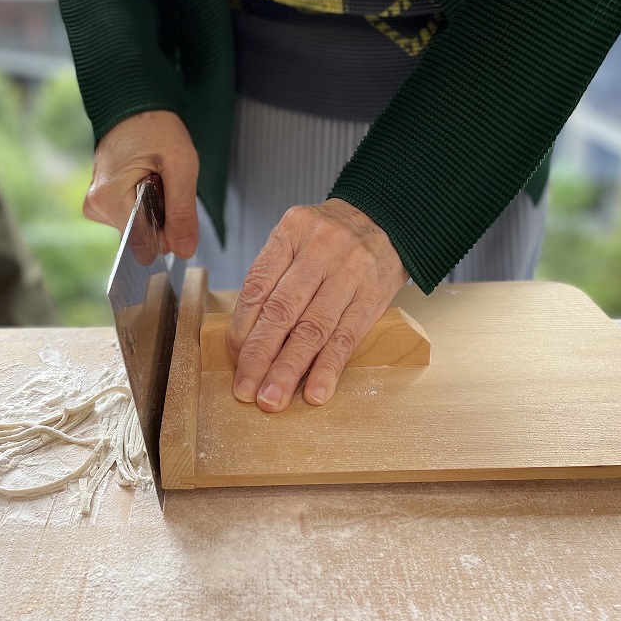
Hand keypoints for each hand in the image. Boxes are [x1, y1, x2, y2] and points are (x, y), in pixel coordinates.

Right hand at [86, 110, 199, 257]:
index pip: (145, 244)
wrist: (135, 104)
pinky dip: (146, 203)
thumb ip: (182, 212)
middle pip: (142, 236)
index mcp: (109, 200)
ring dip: (155, 209)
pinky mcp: (102, 201)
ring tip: (155, 177)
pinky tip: (147, 180)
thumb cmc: (155, 128)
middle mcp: (96, 206)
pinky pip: (132, 216)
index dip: (168, 232)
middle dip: (162, 216)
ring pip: (139, 227)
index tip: (174, 202)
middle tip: (165, 182)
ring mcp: (97, 204)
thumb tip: (184, 250)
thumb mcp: (181, 167)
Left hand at [227, 199, 408, 412]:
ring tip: (273, 399)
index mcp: (292, 231)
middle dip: (259, 355)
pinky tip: (315, 392)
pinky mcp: (372, 297)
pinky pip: (347, 337)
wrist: (386, 221)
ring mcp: (350, 273)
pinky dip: (328, 368)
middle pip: (283, 310)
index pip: (259, 285)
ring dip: (289, 369)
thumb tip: (244, 338)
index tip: (234, 357)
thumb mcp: (296, 238)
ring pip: (313, 328)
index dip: (241, 327)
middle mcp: (320, 250)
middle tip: (245, 389)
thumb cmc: (330, 238)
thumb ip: (272, 279)